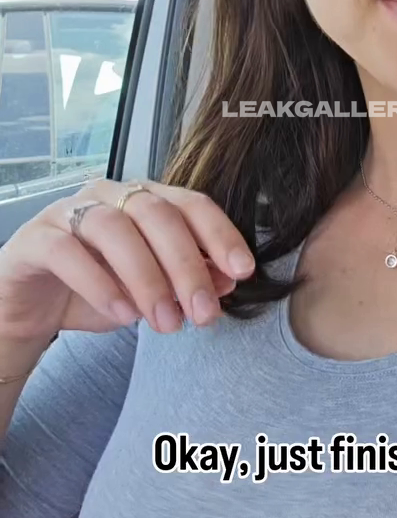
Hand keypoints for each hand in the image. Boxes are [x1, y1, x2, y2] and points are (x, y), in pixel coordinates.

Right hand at [0, 179, 254, 344]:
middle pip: (157, 214)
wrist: (31, 310)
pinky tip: (123, 314)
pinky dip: (99, 283)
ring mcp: (68, 211)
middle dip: (187, 266)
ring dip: (148, 279)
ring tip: (165, 322)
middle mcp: (108, 195)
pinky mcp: (35, 238)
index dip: (220, 234)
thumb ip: (188, 280)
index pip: (190, 203)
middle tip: (203, 313)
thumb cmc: (96, 291)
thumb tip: (228, 280)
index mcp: (143, 199)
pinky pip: (68, 251)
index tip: (243, 271)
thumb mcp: (152, 292)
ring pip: (115, 229)